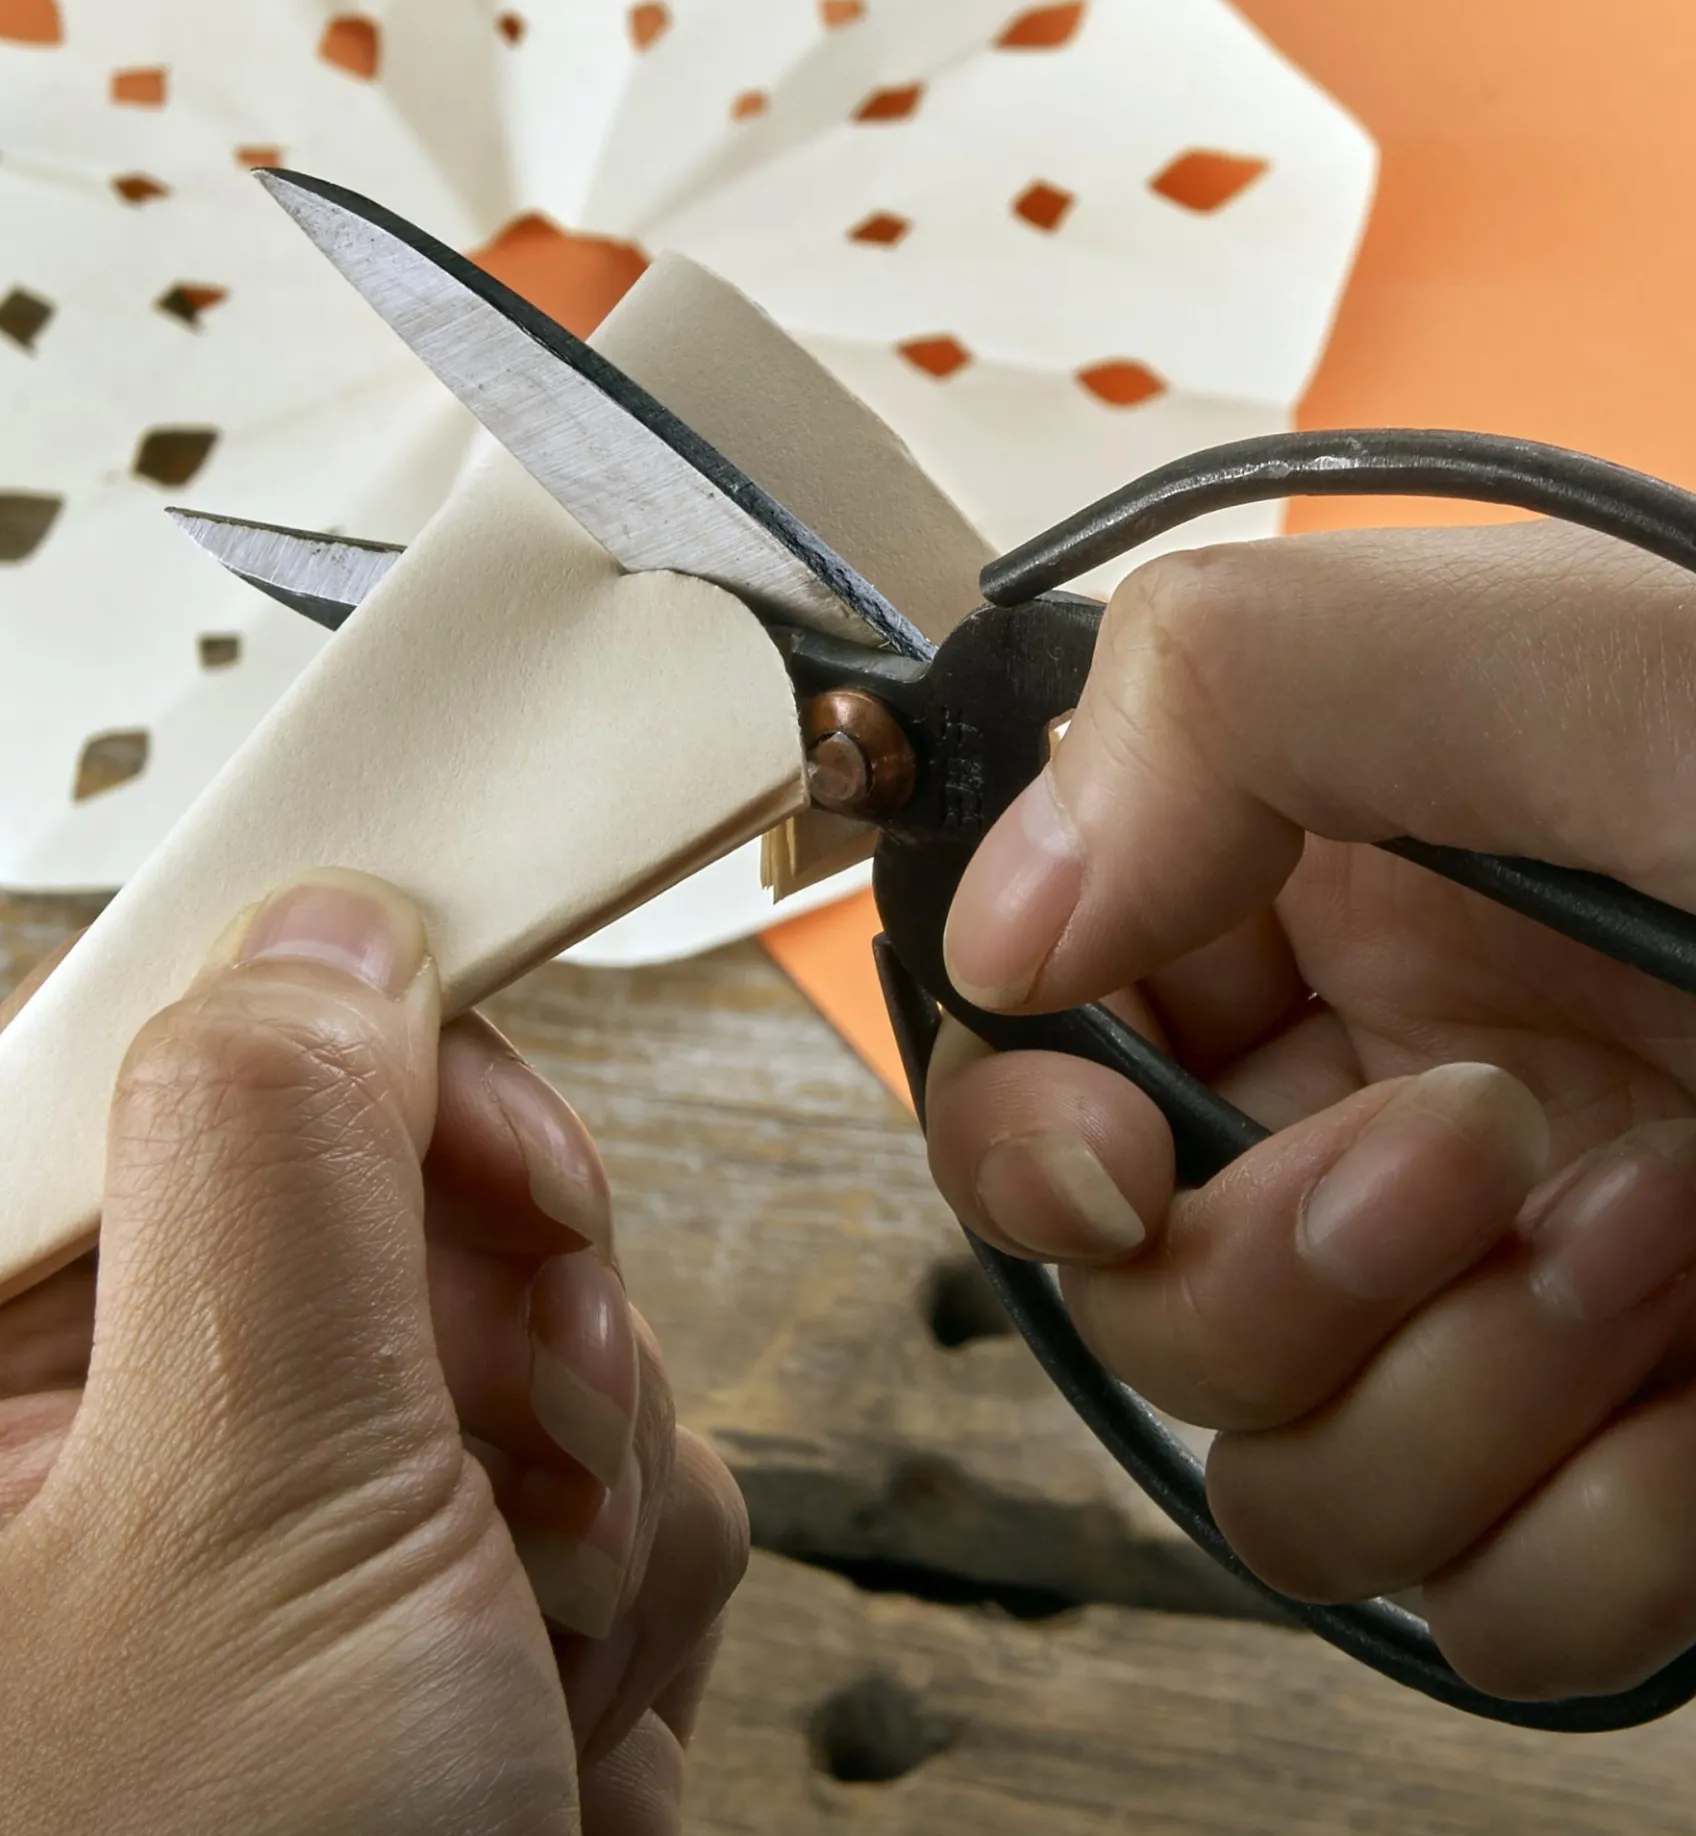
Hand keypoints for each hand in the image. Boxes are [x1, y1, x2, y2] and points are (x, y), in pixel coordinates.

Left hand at [0, 874, 744, 1833]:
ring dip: (600, 1504)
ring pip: (537, 1339)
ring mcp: (285, 1531)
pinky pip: (596, 1481)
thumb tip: (323, 924)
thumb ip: (284, 1163)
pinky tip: (547, 1735)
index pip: (177, 1067)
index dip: (368, 1073)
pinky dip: (622, 1604)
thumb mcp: (252, 1513)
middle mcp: (109, 1446)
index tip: (495, 1141)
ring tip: (528, 1672)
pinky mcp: (424, 1597)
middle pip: (398, 1197)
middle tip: (524, 1468)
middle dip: (528, 1341)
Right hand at [924, 518, 1695, 1699]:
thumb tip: (1000, 923)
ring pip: (1309, 1485)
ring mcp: (1545, 1305)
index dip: (1034, 1126)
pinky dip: (1647, 1533)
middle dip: (1298, 1267)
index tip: (1111, 1160)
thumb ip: (1242, 702)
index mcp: (1354, 889)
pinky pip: (1517, 1621)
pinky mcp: (1681, 1482)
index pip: (1062, 1041)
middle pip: (1159, 1300)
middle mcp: (1423, 1092)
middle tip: (1501, 1147)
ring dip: (1489, 1391)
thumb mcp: (1607, 641)